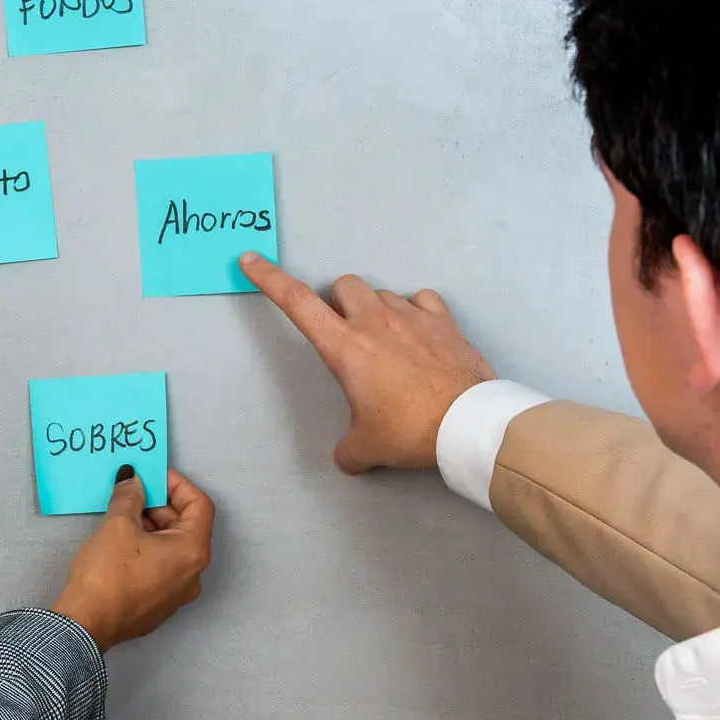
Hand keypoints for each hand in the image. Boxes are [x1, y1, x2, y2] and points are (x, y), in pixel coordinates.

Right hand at [49, 467, 215, 651]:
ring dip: (153, 526)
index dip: (177, 485)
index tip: (153, 476)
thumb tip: (133, 480)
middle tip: (134, 493)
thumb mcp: (117, 525)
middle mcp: (193, 574)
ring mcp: (177, 593)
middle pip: (187, 527)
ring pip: (173, 548)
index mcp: (192, 551)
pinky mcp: (159, 605)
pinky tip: (122, 542)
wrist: (87, 624)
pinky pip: (162, 567)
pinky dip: (148, 548)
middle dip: (161, 506)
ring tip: (124, 516)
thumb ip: (130, 496)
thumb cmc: (107, 574)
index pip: (200, 505)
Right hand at [239, 251, 496, 473]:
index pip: (297, 302)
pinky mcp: (444, 320)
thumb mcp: (367, 448)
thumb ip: (349, 449)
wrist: (468, 424)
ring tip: (387, 342)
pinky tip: (419, 332)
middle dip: (338, 302)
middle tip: (346, 333)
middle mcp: (374, 321)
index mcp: (345, 347)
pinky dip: (415, 311)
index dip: (269, 279)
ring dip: (375, 309)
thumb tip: (347, 458)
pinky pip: (421, 299)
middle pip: (344, 285)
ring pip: (382, 292)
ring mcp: (412, 316)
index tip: (251, 262)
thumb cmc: (409, 431)